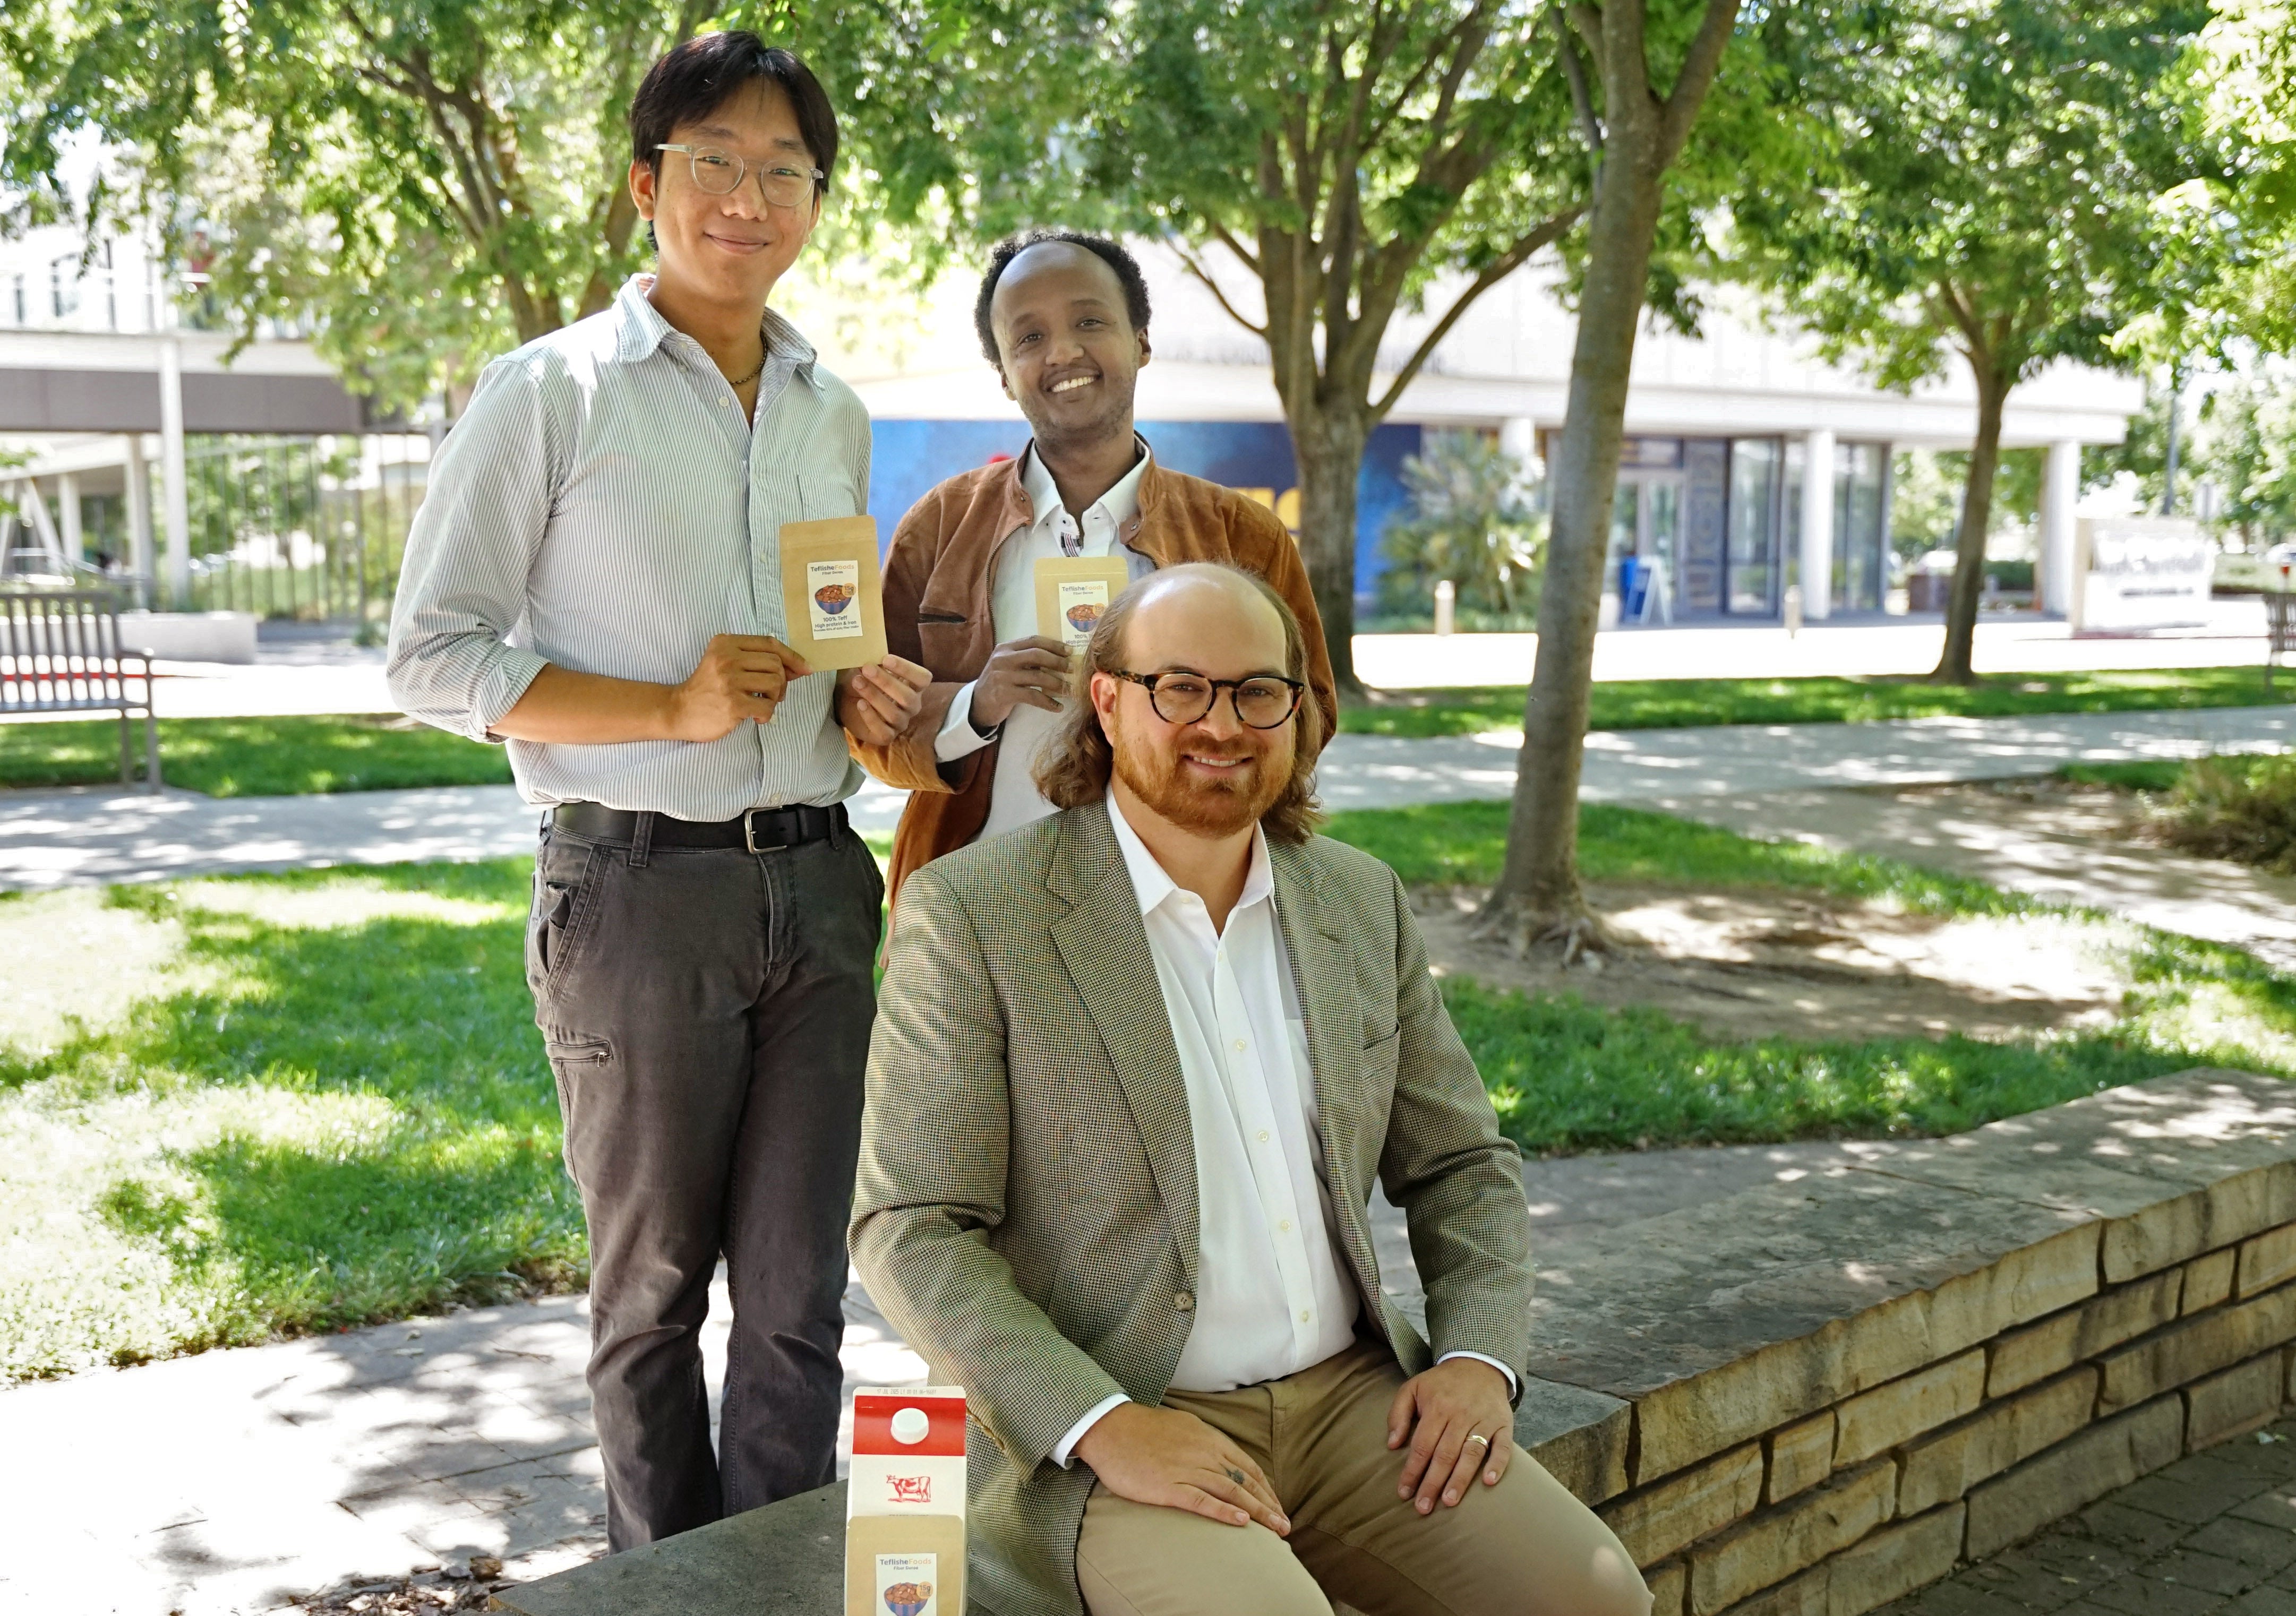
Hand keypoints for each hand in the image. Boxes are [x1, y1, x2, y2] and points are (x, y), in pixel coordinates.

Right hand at [666, 635, 811, 740]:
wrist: (679, 710)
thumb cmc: (707, 688)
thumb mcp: (725, 662)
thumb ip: (756, 661)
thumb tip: (798, 667)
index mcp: (726, 643)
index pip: (769, 643)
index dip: (792, 656)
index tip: (805, 669)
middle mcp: (727, 658)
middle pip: (775, 664)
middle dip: (782, 682)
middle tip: (772, 695)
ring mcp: (729, 681)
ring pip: (775, 683)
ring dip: (775, 698)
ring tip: (762, 704)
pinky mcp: (732, 704)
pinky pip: (767, 707)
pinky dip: (767, 714)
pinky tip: (756, 717)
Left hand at [838, 655, 931, 747]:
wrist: (845, 701)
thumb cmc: (863, 680)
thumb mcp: (868, 667)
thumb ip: (873, 660)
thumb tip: (868, 649)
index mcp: (913, 686)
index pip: (923, 678)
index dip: (907, 669)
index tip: (886, 659)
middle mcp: (911, 706)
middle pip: (908, 697)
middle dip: (886, 682)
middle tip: (867, 668)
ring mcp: (900, 723)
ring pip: (894, 714)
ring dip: (874, 696)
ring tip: (857, 682)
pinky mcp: (886, 736)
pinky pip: (884, 731)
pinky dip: (871, 717)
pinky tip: (860, 704)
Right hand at [968, 636, 1070, 729]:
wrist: (978, 704)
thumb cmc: (999, 683)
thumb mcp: (1008, 665)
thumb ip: (1026, 659)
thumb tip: (1058, 659)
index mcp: (1006, 648)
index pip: (1033, 640)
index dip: (1053, 645)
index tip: (1069, 651)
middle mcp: (1003, 659)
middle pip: (1036, 655)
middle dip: (1058, 662)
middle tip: (1072, 669)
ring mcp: (1003, 676)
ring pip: (1038, 677)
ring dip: (1058, 684)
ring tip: (1070, 690)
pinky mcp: (1005, 694)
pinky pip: (1033, 696)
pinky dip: (1048, 702)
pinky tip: (1058, 707)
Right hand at [1073, 1401, 1289, 1535]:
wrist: (1108, 1427)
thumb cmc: (1141, 1428)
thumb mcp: (1181, 1426)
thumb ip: (1202, 1442)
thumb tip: (1219, 1456)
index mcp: (1208, 1438)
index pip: (1247, 1465)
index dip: (1265, 1488)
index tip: (1277, 1505)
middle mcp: (1203, 1452)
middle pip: (1245, 1480)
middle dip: (1268, 1504)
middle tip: (1285, 1525)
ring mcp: (1187, 1468)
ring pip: (1231, 1491)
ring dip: (1257, 1512)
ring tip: (1275, 1530)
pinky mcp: (1168, 1486)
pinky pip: (1202, 1500)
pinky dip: (1224, 1511)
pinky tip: (1241, 1523)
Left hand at [1388, 1358, 1512, 1514]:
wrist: (1479, 1364)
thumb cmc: (1441, 1383)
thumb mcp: (1412, 1388)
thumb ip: (1398, 1414)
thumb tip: (1392, 1445)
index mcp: (1437, 1407)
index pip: (1422, 1445)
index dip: (1412, 1470)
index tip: (1404, 1493)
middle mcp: (1461, 1414)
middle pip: (1445, 1453)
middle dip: (1433, 1483)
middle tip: (1423, 1508)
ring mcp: (1484, 1420)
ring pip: (1471, 1453)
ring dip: (1460, 1478)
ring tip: (1449, 1501)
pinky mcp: (1503, 1424)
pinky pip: (1503, 1446)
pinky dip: (1497, 1464)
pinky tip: (1488, 1482)